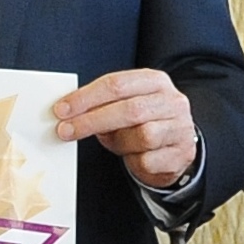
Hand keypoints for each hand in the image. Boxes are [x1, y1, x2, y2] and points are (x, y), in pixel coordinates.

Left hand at [54, 68, 200, 192]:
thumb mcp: (125, 106)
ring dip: (118, 142)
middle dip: (91, 121)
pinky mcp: (182, 154)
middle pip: (128, 110)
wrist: (176, 147)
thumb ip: (102, 106)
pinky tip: (133, 156)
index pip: (116, 84)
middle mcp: (172, 101)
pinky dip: (133, 161)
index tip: (62, 109)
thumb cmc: (144, 123)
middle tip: (66, 130)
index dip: (86, 97)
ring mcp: (180, 128)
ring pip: (142, 135)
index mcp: (155, 81)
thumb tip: (69, 114)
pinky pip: (147, 160)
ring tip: (112, 142)